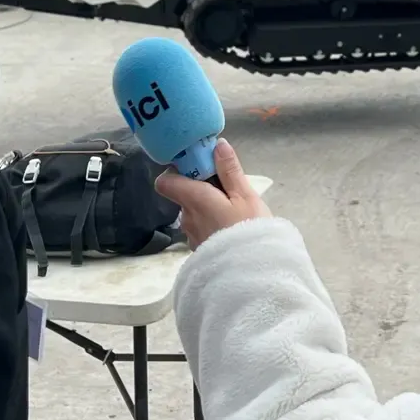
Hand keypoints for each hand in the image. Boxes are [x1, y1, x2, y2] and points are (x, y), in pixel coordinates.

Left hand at [155, 140, 270, 248]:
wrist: (253, 274)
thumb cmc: (251, 231)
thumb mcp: (246, 196)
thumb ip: (229, 170)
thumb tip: (217, 145)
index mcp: (194, 200)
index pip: (166, 182)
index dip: (177, 171)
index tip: (199, 165)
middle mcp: (187, 218)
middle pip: (185, 195)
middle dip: (202, 188)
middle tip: (229, 189)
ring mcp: (192, 236)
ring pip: (194, 212)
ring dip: (208, 207)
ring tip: (234, 211)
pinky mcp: (199, 250)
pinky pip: (201, 228)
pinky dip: (211, 223)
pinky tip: (231, 229)